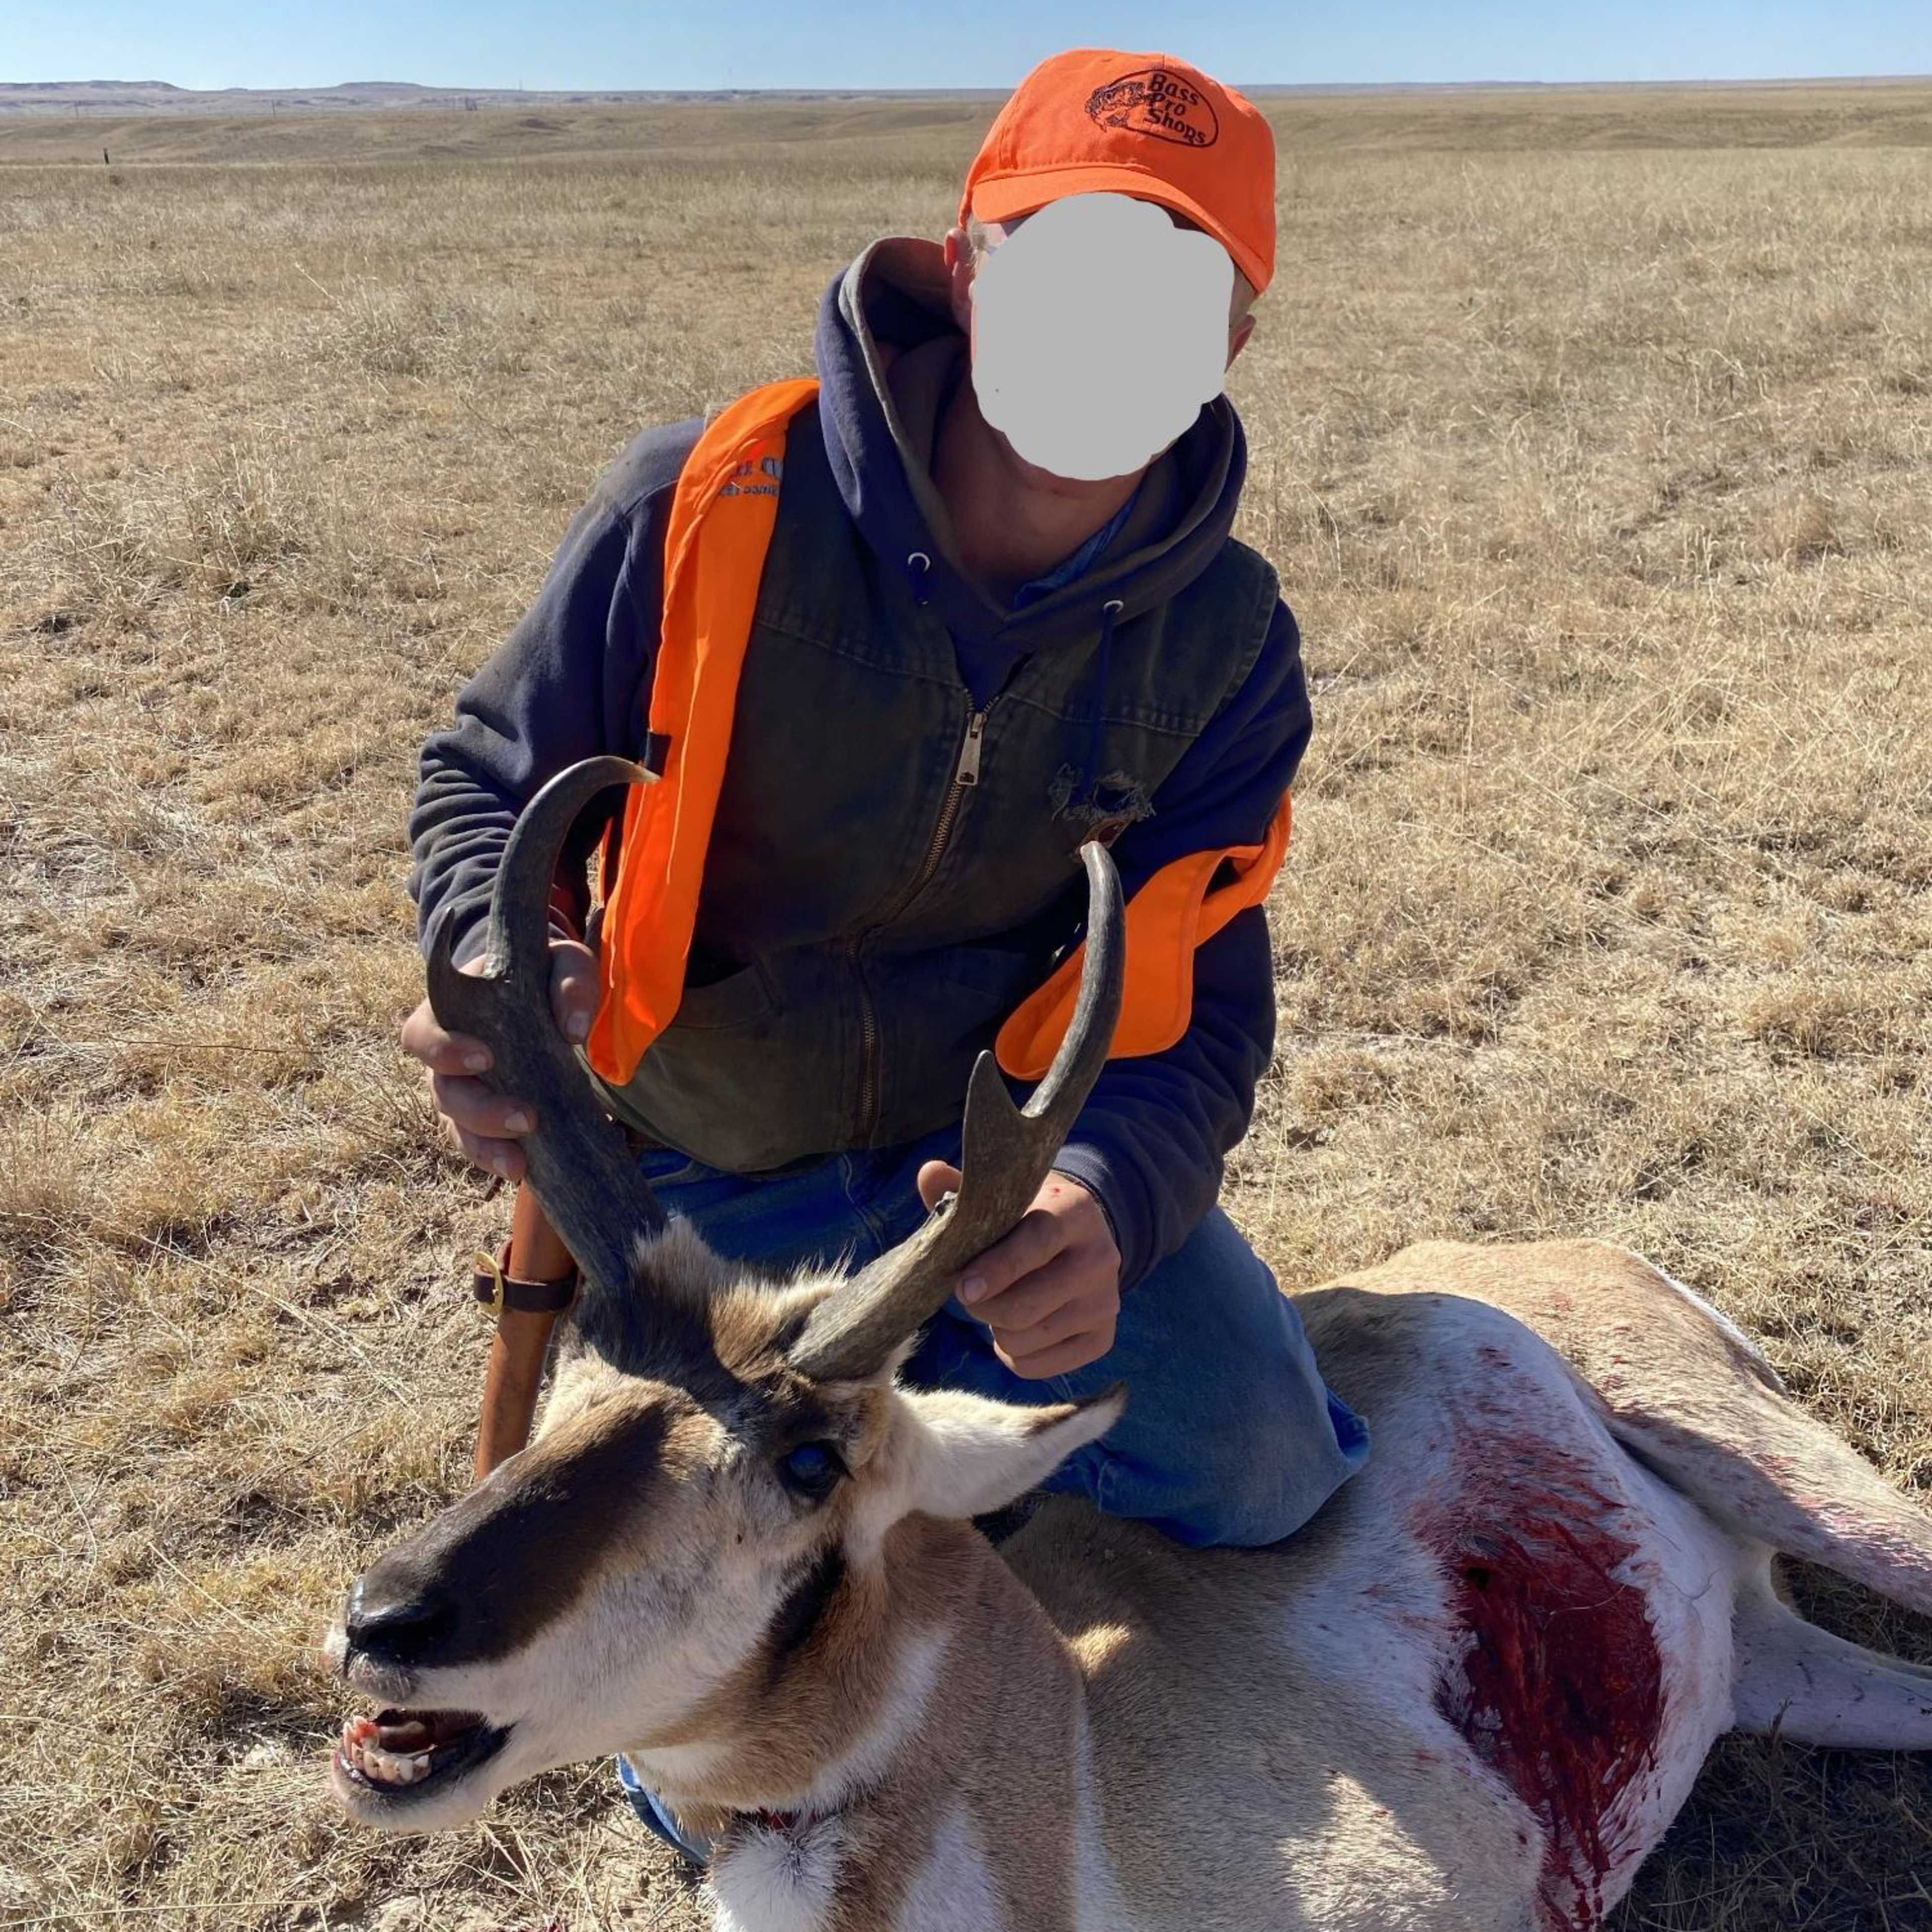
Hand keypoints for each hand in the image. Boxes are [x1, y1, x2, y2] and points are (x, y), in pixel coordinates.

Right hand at [401, 936, 599, 1180]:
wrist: (542, 994)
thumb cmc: (542, 974)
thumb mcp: (564, 962)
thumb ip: (571, 983)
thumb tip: (574, 1031)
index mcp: (447, 1012)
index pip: (421, 1035)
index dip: (443, 1050)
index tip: (485, 1057)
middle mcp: (444, 1059)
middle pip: (444, 1092)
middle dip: (481, 1111)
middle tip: (526, 1117)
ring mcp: (460, 1093)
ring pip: (456, 1127)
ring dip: (486, 1146)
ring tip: (519, 1162)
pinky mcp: (481, 1119)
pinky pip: (477, 1146)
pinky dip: (494, 1160)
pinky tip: (520, 1171)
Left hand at [916, 1161, 1120, 1379]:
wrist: (1083, 1241)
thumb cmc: (1028, 1215)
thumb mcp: (1005, 1196)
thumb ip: (964, 1190)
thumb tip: (928, 1173)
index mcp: (1075, 1212)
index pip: (1036, 1244)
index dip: (997, 1269)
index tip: (963, 1286)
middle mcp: (1100, 1259)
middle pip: (1026, 1307)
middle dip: (982, 1307)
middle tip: (968, 1294)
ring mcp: (1105, 1303)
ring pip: (1025, 1340)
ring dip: (996, 1329)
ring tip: (997, 1305)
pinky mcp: (1102, 1339)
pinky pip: (1036, 1367)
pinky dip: (1012, 1354)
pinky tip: (1014, 1328)